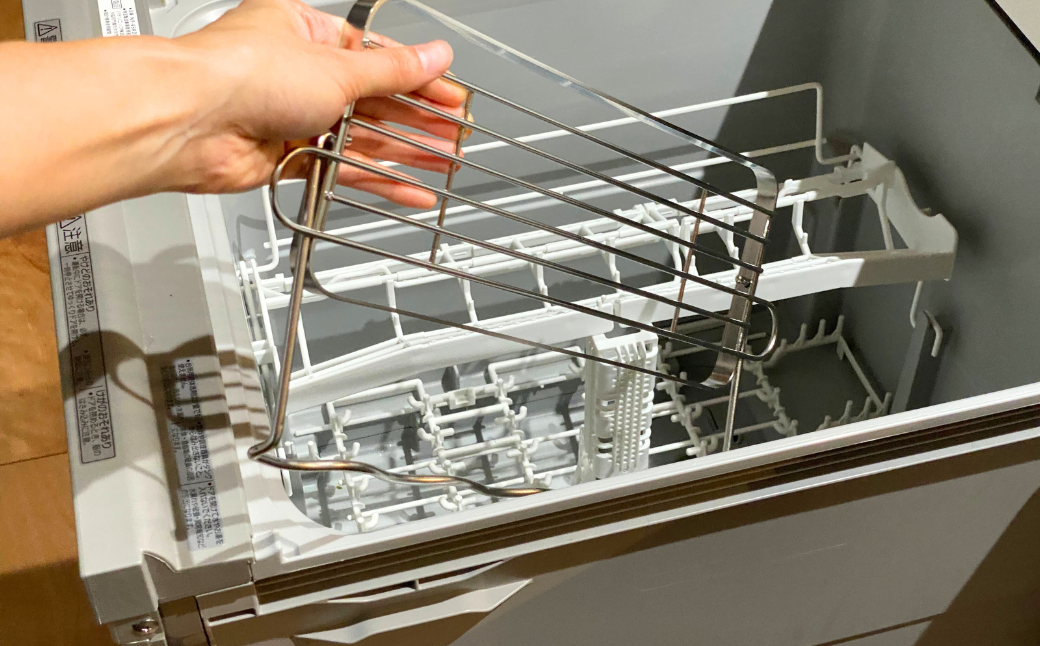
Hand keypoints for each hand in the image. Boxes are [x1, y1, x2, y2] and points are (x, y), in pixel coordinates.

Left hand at [173, 0, 466, 207]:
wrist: (190, 122)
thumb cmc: (240, 74)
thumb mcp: (337, 67)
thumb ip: (394, 70)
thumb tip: (434, 56)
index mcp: (304, 32)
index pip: (376, 56)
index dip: (418, 78)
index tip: (450, 97)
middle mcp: (296, 72)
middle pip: (371, 100)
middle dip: (416, 120)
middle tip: (454, 137)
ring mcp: (291, 116)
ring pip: (360, 138)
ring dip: (404, 153)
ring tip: (443, 166)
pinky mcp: (287, 157)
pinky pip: (342, 169)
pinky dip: (377, 180)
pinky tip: (408, 191)